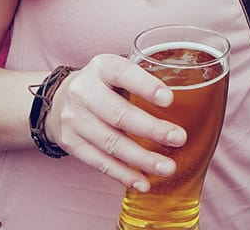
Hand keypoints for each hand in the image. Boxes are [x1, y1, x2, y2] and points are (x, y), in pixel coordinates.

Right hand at [45, 54, 185, 191]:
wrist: (60, 99)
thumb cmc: (104, 83)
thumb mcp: (117, 70)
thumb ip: (143, 78)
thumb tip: (189, 94)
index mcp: (102, 66)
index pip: (124, 73)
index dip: (146, 86)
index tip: (169, 99)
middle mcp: (84, 91)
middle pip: (118, 114)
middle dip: (151, 129)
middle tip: (179, 138)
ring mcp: (75, 119)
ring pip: (111, 143)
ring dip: (141, 159)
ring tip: (167, 167)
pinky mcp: (71, 143)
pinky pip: (99, 162)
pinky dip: (123, 174)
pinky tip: (143, 182)